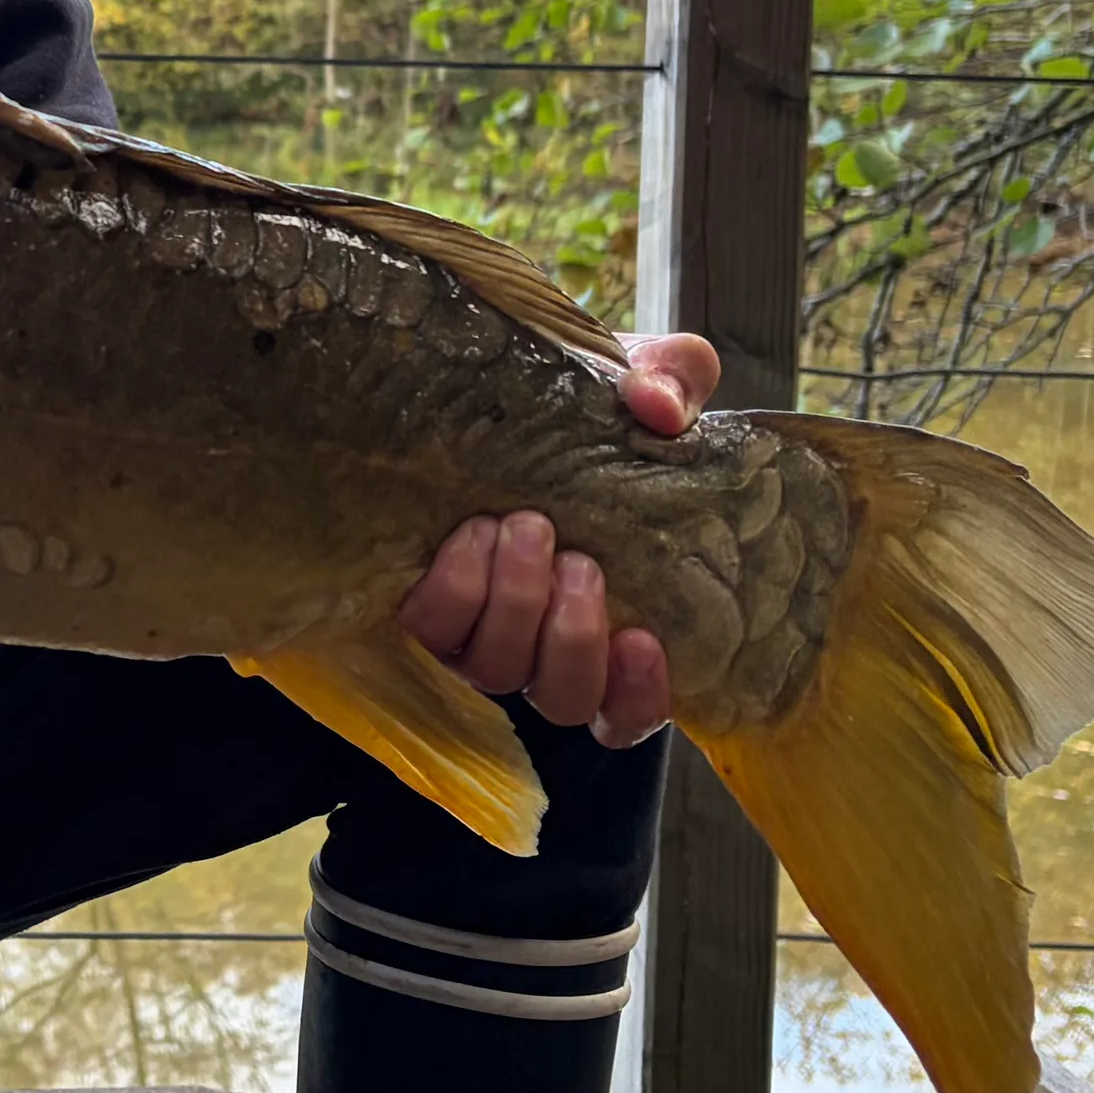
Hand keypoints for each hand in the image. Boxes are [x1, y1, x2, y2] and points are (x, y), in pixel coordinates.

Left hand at [394, 332, 713, 747]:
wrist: (504, 385)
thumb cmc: (586, 407)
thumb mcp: (645, 381)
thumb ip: (674, 381)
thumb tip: (658, 405)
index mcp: (613, 619)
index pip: (627, 711)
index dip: (636, 696)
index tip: (643, 639)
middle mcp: (540, 643)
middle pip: (558, 696)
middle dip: (568, 636)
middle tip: (574, 557)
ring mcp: (475, 629)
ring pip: (493, 670)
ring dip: (513, 607)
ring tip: (520, 527)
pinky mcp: (419, 601)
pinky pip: (426, 634)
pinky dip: (454, 594)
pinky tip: (474, 537)